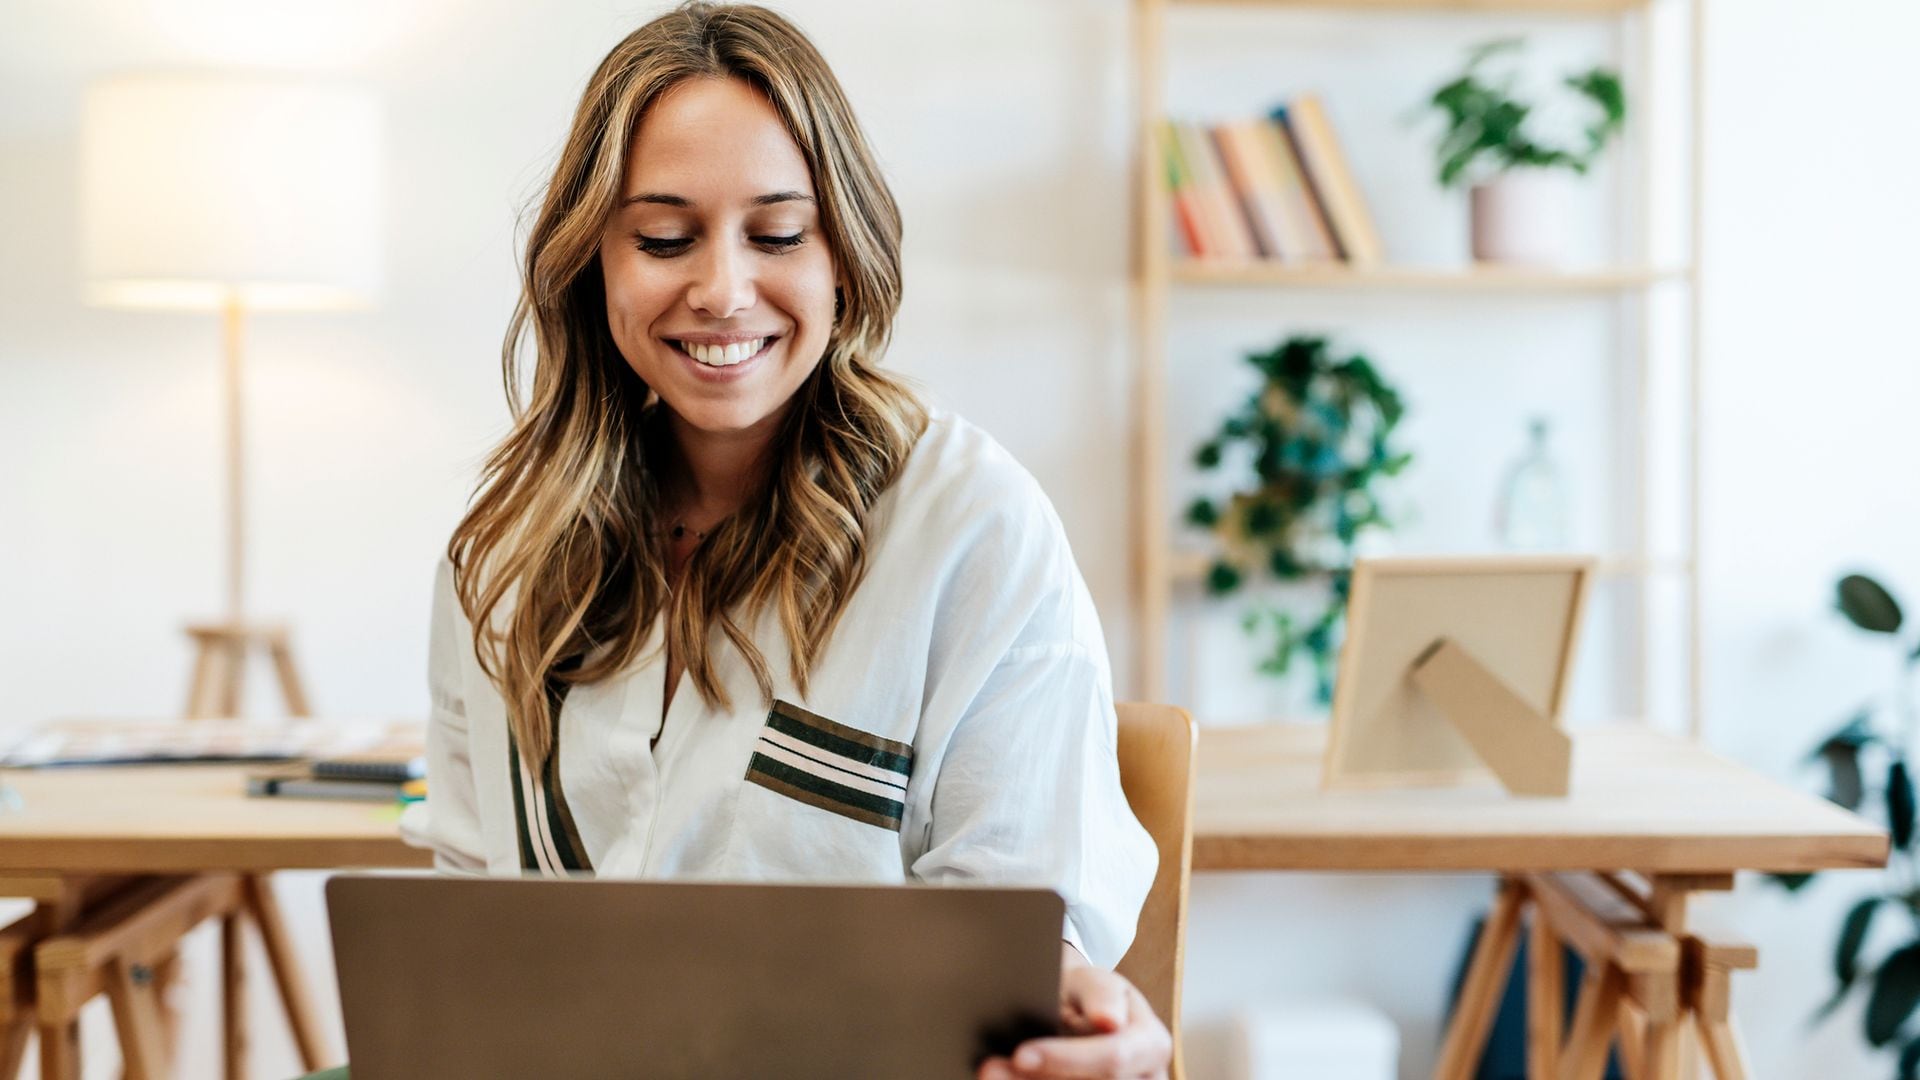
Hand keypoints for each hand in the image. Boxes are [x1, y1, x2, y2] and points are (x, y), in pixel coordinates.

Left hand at [976, 945, 1170, 1079]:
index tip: (1021, 1055)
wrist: (1082, 1013)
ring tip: (991, 1074)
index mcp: (1151, 1045)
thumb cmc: (1088, 995)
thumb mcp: (1094, 981)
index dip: (1065, 1060)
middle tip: (989, 1070)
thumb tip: (1109, 1021)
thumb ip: (1101, 995)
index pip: (1112, 1059)